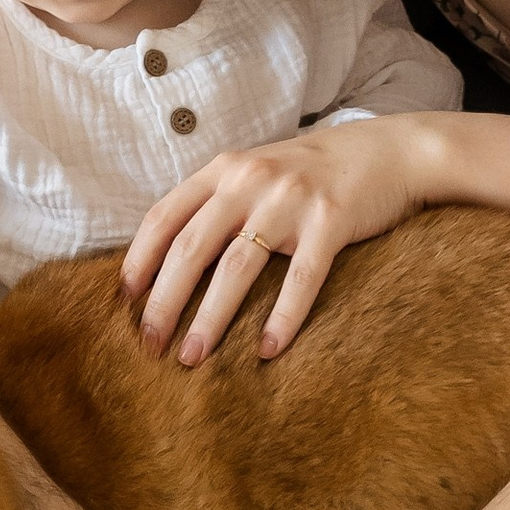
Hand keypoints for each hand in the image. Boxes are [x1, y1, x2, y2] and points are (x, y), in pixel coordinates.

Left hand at [120, 112, 455, 363]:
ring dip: (211, 318)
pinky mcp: (332, 221)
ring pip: (238, 267)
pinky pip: (302, 278)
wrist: (386, 152)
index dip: (139, 261)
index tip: (124, 302)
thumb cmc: (311, 173)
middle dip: (165, 301)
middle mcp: (249, 180)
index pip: (164, 217)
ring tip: (193, 357)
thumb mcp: (254, 172)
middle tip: (149, 344)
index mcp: (223, 170)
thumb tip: (169, 259)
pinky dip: (283, 318)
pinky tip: (267, 351)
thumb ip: (216, 202)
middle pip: (192, 248)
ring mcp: (291, 200)